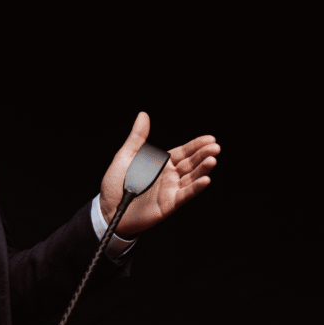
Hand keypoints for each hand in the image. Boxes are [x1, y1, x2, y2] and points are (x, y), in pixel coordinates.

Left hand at [99, 112, 219, 236]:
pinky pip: (185, 195)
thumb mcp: (126, 156)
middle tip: (215, 148)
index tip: (210, 139)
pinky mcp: (169, 204)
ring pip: (191, 178)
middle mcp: (170, 176)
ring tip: (212, 160)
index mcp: (162, 164)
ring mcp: (171, 190)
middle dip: (203, 155)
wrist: (108, 209)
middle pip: (191, 164)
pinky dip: (196, 188)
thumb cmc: (115, 185)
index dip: (197, 145)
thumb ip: (137, 137)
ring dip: (202, 169)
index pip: (184, 152)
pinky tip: (205, 179)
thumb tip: (143, 115)